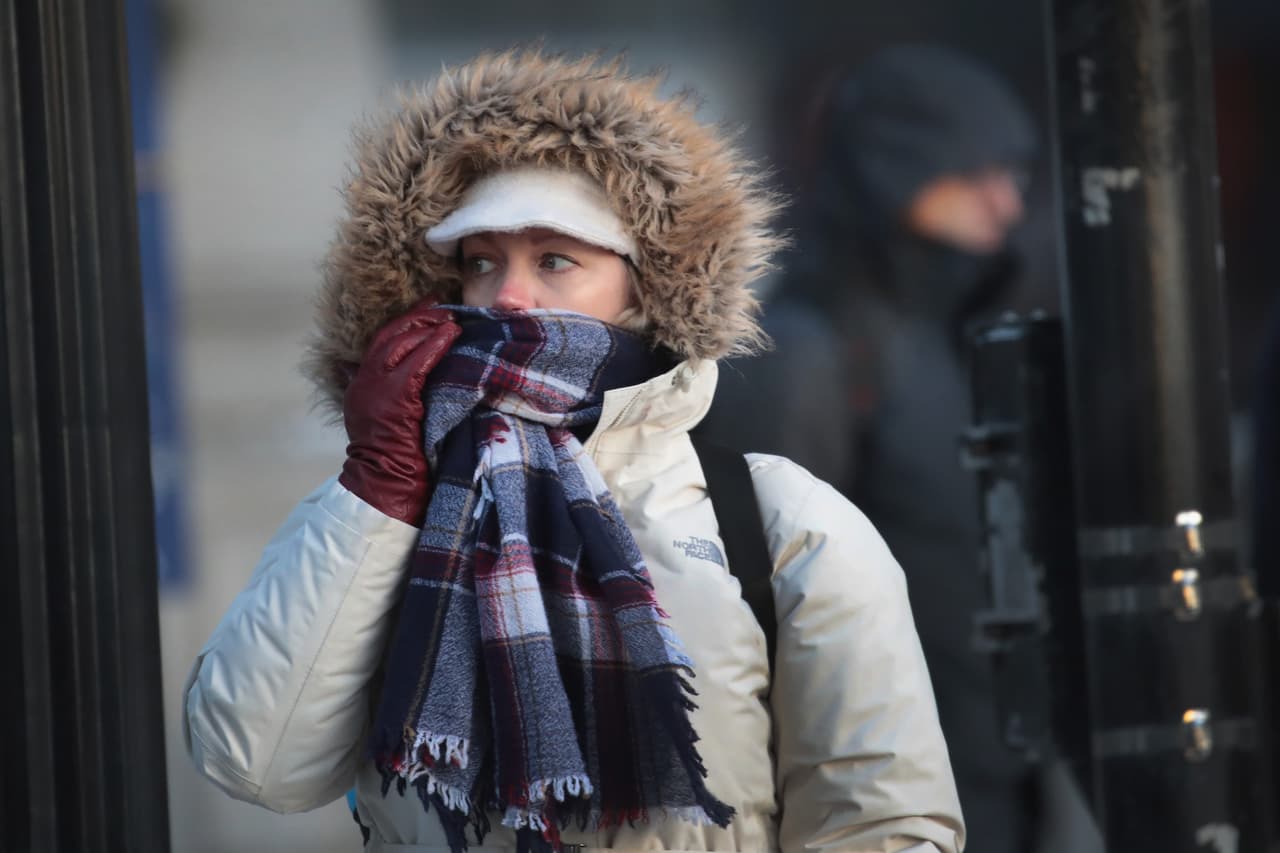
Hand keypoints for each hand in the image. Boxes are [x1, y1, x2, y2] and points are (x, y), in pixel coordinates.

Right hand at [338, 301, 460, 525]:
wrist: (387, 485)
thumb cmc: (397, 459)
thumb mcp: (390, 420)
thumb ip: (397, 394)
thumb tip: (418, 374)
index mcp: (362, 385)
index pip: (382, 342)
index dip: (406, 322)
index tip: (429, 308)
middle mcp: (364, 383)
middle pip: (390, 336)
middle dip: (418, 317)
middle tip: (443, 306)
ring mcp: (376, 389)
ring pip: (401, 344)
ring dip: (428, 328)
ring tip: (451, 320)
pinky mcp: (394, 398)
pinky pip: (416, 363)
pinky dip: (434, 346)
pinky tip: (450, 336)